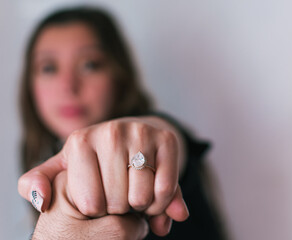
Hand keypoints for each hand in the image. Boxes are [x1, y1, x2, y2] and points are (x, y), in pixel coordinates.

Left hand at [19, 116, 188, 235]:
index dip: (97, 211)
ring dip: (142, 208)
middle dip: (119, 210)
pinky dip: (162, 202)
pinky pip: (166, 189)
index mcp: (80, 141)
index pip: (90, 204)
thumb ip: (37, 184)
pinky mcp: (166, 138)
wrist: (131, 135)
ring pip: (142, 197)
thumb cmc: (95, 159)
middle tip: (119, 198)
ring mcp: (140, 132)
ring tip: (135, 197)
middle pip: (117, 202)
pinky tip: (154, 195)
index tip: (98, 199)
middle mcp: (110, 132)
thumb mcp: (63, 169)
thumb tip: (42, 200)